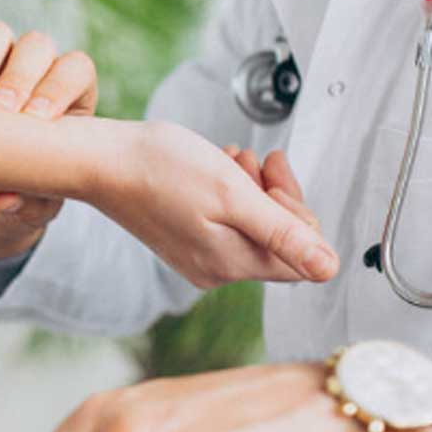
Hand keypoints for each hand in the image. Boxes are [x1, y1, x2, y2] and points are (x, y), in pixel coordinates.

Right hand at [0, 21, 97, 260]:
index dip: (59, 88)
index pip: (74, 70)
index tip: (37, 122)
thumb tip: (6, 201)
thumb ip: (25, 207)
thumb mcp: (27, 213)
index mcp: (70, 101)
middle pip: (36, 47)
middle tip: (0, 110)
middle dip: (19, 77)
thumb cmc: (16, 203)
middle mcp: (34, 74)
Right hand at [84, 122, 337, 285]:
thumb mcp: (233, 194)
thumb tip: (329, 269)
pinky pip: (226, 224)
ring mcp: (197, 259)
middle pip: (277, 241)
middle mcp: (215, 270)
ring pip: (252, 228)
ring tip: (230, 160)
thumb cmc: (160, 169)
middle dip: (275, 196)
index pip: (300, 255)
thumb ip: (284, 234)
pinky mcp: (184, 244)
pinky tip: (215, 170)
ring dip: (251, 189)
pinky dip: (228, 194)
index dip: (297, 210)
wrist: (102, 161)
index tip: (274, 171)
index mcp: (231, 264)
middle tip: (254, 161)